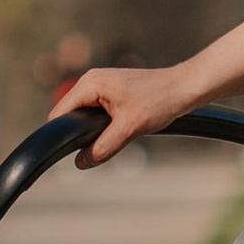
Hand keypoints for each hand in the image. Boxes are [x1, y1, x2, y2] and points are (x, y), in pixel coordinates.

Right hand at [49, 63, 193, 163]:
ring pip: (83, 116)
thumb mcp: (128, 129)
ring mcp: (101, 85)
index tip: (68, 154)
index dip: (62, 136)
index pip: (59, 114)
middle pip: (69, 115)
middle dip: (79, 134)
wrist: (184, 88)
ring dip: (93, 130)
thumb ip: (102, 147)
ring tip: (114, 137)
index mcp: (89, 83)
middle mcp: (91, 81)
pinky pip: (96, 113)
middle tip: (99, 148)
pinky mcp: (112, 91)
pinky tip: (118, 131)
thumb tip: (80, 163)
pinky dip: (103, 125)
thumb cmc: (159, 101)